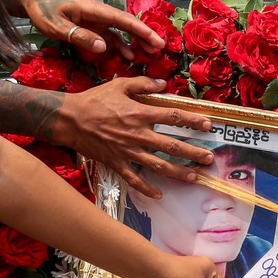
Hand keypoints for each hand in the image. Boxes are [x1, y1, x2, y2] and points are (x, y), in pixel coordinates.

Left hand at [25, 0, 162, 60]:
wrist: (36, 3)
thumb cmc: (45, 11)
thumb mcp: (58, 26)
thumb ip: (80, 36)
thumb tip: (103, 47)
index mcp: (95, 9)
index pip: (122, 19)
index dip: (140, 29)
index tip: (155, 39)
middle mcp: (100, 14)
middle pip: (127, 24)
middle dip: (144, 35)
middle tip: (160, 48)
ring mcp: (98, 21)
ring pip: (122, 32)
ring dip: (135, 42)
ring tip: (150, 54)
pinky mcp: (94, 28)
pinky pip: (111, 37)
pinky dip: (121, 46)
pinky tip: (128, 56)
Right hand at [55, 77, 215, 196]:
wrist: (68, 119)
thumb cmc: (94, 100)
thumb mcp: (119, 85)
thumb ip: (143, 83)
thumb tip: (163, 83)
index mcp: (139, 113)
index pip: (172, 117)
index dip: (192, 121)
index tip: (207, 125)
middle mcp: (137, 134)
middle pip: (171, 146)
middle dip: (193, 153)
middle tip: (209, 158)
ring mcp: (127, 151)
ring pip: (158, 165)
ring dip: (178, 172)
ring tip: (194, 177)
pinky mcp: (116, 163)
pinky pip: (134, 179)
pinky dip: (146, 188)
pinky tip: (159, 194)